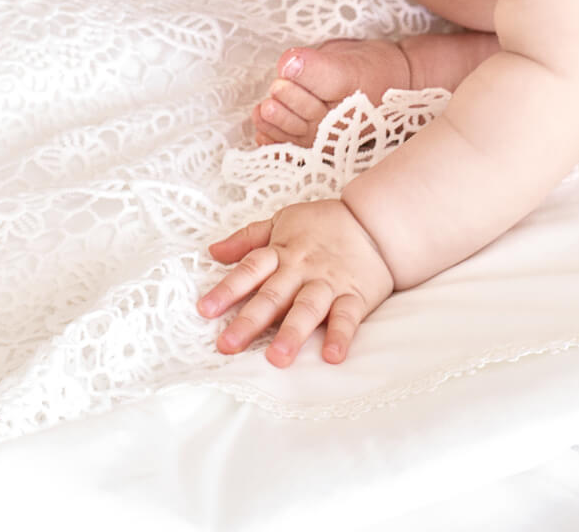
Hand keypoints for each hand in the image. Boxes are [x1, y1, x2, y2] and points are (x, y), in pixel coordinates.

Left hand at [197, 199, 393, 366]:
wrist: (374, 221)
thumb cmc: (323, 223)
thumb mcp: (281, 221)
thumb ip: (248, 238)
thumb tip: (213, 252)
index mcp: (280, 252)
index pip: (248, 271)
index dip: (226, 290)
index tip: (204, 311)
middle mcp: (301, 270)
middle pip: (272, 296)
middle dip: (249, 321)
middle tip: (227, 345)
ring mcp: (328, 284)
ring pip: (307, 309)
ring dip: (292, 333)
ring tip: (276, 358)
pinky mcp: (355, 296)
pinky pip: (347, 318)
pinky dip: (340, 336)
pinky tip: (332, 356)